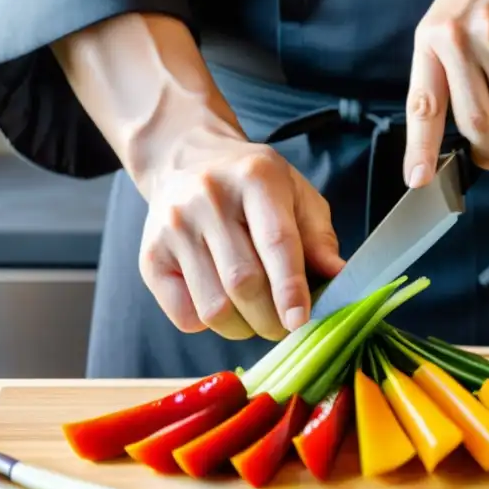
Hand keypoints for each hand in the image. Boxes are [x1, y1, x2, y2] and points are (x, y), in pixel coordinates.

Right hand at [138, 135, 344, 340]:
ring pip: (214, 307)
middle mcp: (208, 199)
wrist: (187, 161)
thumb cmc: (254, 186)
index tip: (300, 322)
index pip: (275, 243)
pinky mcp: (151, 256)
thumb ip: (319, 238)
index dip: (290, 289)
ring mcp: (173, 227)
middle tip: (285, 326)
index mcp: (255, 179)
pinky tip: (223, 303)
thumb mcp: (297, 195)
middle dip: (272, 319)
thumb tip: (337, 279)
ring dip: (243, 327)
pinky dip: (210, 325)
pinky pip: (185, 315)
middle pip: (244, 282)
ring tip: (256, 316)